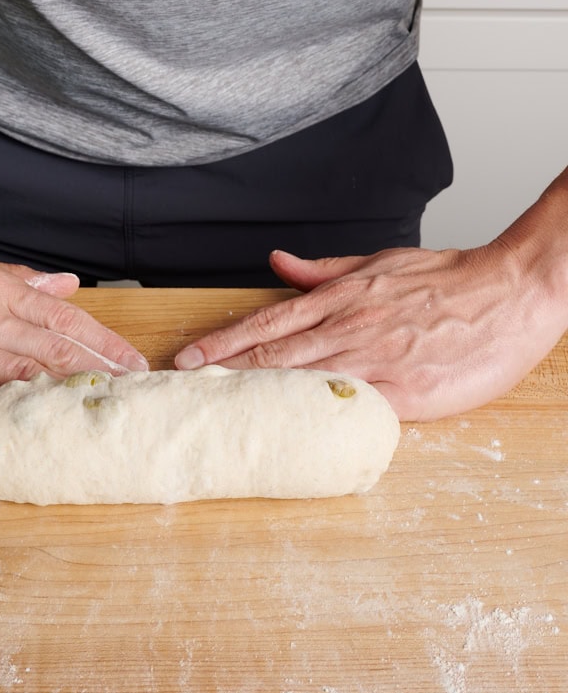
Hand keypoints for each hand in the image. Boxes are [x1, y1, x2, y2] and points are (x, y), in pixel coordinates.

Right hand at [0, 233, 147, 412]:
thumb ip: (12, 277)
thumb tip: (65, 283)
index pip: (60, 316)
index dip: (103, 341)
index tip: (136, 362)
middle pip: (51, 347)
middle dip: (100, 371)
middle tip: (137, 392)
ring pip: (19, 373)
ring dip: (65, 393)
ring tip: (103, 410)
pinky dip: (7, 413)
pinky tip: (38, 425)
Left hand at [175, 241, 567, 420]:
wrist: (510, 292)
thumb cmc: (449, 281)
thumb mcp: (379, 262)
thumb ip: (324, 270)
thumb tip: (279, 264)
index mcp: (342, 298)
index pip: (266, 324)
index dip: (223, 343)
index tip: (188, 358)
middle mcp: (349, 327)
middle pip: (270, 355)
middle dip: (221, 373)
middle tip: (182, 390)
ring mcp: (374, 360)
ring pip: (299, 380)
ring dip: (253, 396)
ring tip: (214, 410)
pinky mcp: (403, 392)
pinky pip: (348, 407)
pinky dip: (311, 417)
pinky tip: (283, 430)